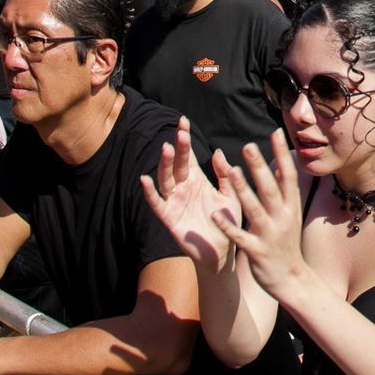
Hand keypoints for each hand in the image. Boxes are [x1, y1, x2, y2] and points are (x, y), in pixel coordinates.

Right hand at [138, 118, 238, 266]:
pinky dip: (150, 192)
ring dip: (165, 165)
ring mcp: (174, 202)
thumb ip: (225, 175)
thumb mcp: (230, 195)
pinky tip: (145, 180)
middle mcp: (183, 188)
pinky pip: (157, 204)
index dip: (185, 140)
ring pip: (165, 179)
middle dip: (178, 148)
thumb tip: (218, 152)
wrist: (222, 252)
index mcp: (197, 180)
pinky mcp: (169, 218)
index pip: (189, 156)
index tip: (184, 122)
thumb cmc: (226, 222)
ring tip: (167, 149)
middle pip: (177, 164)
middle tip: (179, 132)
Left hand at [214, 132, 313, 303]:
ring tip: (230, 170)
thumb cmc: (286, 242)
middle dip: (259, 167)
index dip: (281, 154)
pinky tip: (215, 214)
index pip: (287, 176)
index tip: (275, 132)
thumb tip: (282, 162)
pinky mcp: (256, 251)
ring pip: (255, 209)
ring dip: (243, 189)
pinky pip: (240, 236)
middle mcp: (283, 218)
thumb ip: (284, 191)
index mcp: (291, 207)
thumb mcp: (291, 214)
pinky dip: (228, 225)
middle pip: (271, 189)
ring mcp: (270, 235)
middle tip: (248, 145)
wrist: (291, 280)